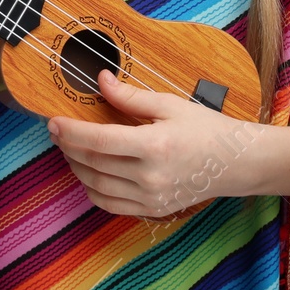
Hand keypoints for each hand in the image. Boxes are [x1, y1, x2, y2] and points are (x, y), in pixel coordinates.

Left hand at [46, 68, 268, 216]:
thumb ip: (131, 97)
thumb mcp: (170, 104)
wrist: (236, 164)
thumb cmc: (205, 129)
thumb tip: (100, 80)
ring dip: (76, 167)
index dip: (71, 131)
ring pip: (97, 186)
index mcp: (154, 146)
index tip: (52, 121)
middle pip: (93, 164)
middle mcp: (150, 177)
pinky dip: (92, 189)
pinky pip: (111, 205)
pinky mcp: (153, 210)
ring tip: (68, 148)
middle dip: (68, 146)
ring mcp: (151, 198)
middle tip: (56, 130)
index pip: (99, 140)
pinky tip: (87, 171)